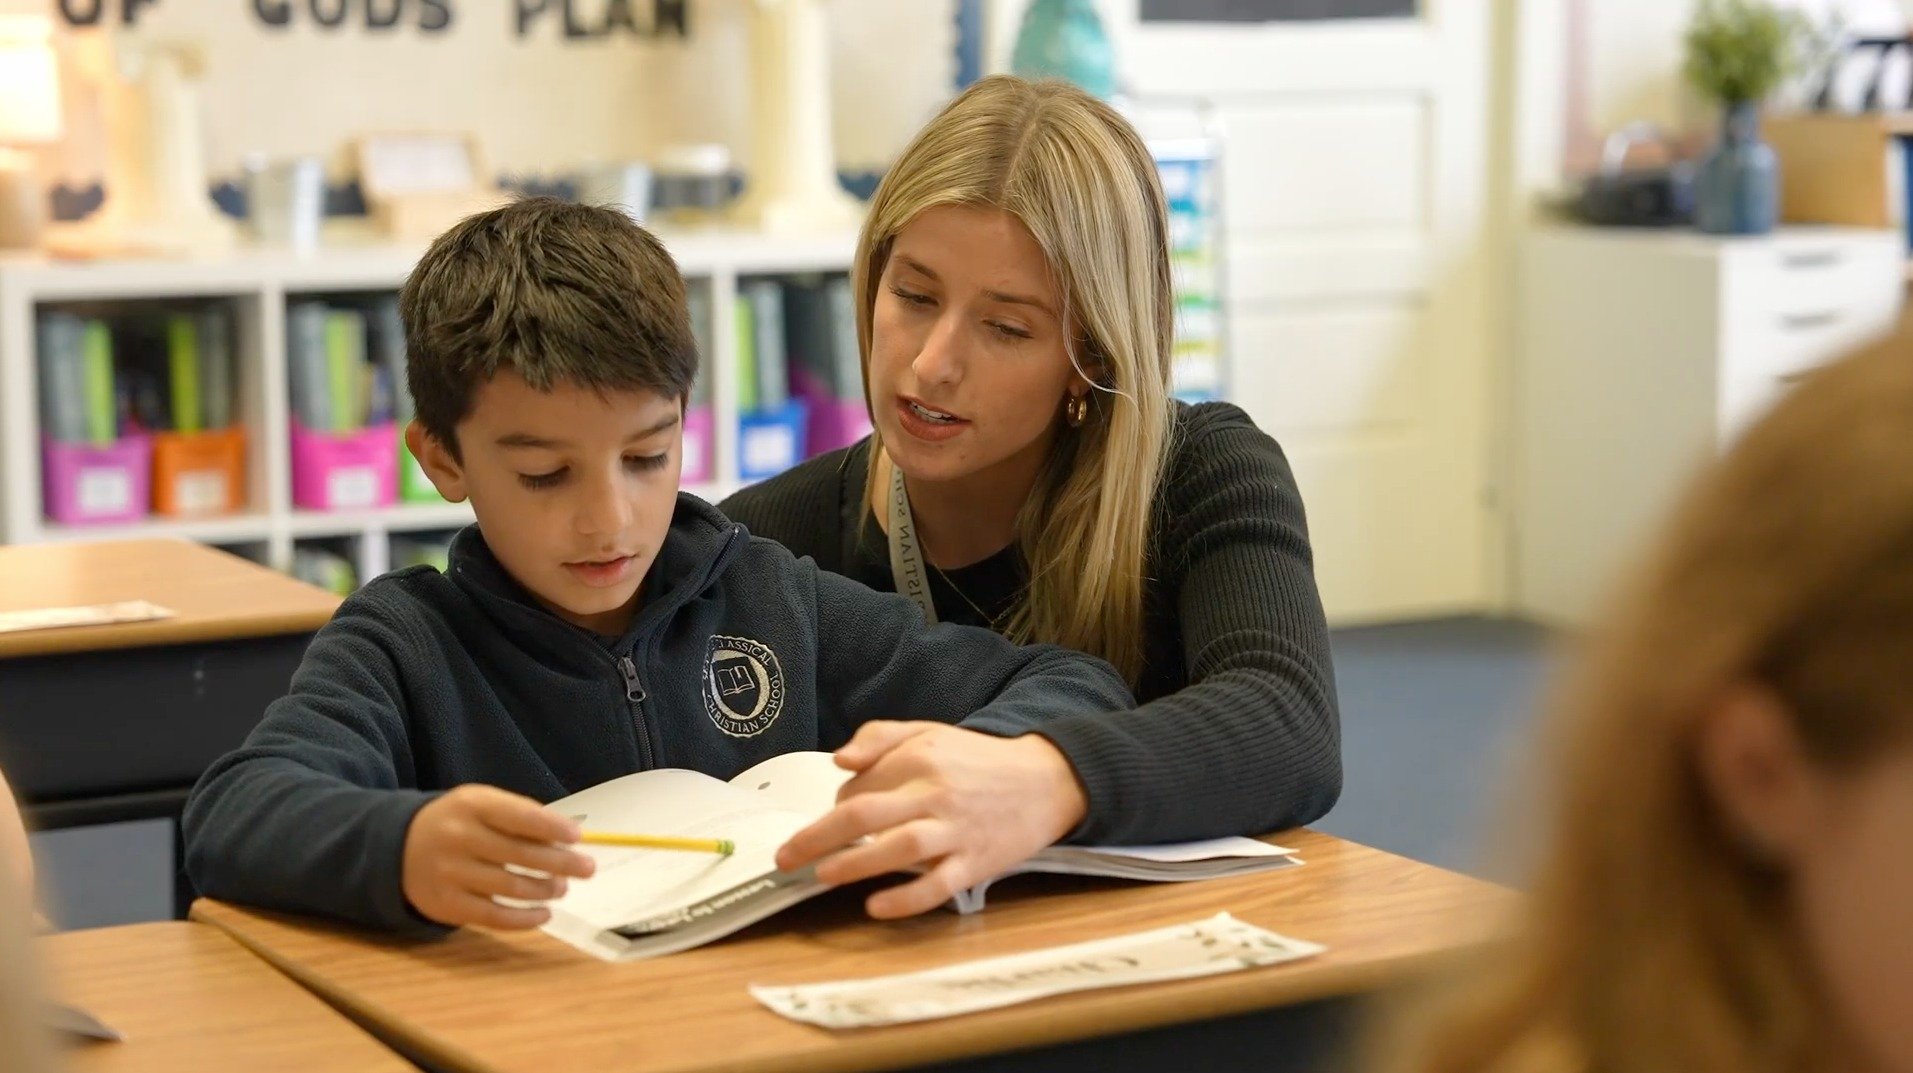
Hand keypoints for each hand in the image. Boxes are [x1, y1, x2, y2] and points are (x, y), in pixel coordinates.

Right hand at [401, 784, 595, 929]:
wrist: (399, 848)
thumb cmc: (458, 823)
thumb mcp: (481, 805)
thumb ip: (519, 816)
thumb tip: (569, 839)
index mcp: (471, 805)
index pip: (519, 816)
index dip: (551, 827)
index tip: (577, 838)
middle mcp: (458, 838)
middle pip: (519, 854)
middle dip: (560, 863)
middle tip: (587, 868)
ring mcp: (450, 873)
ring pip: (511, 887)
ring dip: (545, 889)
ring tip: (562, 888)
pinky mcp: (446, 905)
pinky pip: (494, 917)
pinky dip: (526, 919)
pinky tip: (544, 913)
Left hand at [774, 722, 1088, 919]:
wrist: (1046, 780)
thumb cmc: (978, 760)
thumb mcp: (929, 732)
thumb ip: (880, 737)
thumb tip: (838, 760)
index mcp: (920, 758)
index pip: (859, 785)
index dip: (833, 807)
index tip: (829, 824)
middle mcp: (934, 792)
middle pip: (865, 814)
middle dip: (816, 837)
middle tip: (785, 859)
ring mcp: (956, 830)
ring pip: (898, 848)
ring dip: (855, 863)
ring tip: (822, 876)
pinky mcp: (976, 862)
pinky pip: (938, 885)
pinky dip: (906, 898)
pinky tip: (875, 906)